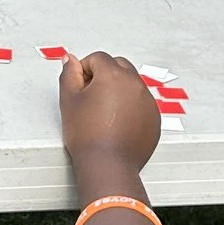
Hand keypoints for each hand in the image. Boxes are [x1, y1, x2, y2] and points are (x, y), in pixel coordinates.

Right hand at [58, 52, 160, 171]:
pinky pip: (142, 103)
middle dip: (105, 74)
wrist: (107, 166)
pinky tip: (117, 123)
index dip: (84, 70)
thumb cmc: (87, 136)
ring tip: (104, 113)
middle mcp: (135, 84)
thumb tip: (70, 60)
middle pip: (119, 66)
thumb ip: (69, 74)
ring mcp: (148, 101)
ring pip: (132, 84)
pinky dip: (131, 107)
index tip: (80, 87)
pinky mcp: (154, 118)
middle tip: (91, 97)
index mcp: (113, 75)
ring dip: (119, 90)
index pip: (98, 58)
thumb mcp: (69, 101)